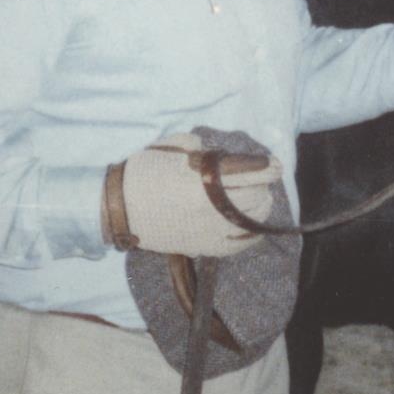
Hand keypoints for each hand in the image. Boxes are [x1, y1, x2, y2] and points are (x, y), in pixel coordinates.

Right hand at [102, 132, 283, 256]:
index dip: (268, 168)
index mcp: (202, 181)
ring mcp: (207, 232)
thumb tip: (222, 155)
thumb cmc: (144, 171)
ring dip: (260, 209)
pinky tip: (253, 226)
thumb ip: (202, 148)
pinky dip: (251, 235)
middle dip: (263, 186)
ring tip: (258, 199)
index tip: (274, 164)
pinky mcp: (202, 247)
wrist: (118, 208)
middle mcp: (209, 209)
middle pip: (256, 199)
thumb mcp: (173, 146)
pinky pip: (238, 245)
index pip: (251, 175)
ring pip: (252, 223)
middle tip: (261, 179)